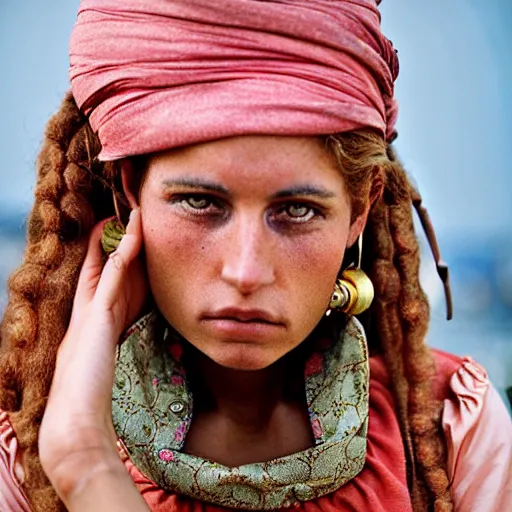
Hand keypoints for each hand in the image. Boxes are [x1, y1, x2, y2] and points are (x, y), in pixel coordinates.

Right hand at [39, 209, 148, 503]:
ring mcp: (90, 313)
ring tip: (133, 214)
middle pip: (107, 267)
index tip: (139, 238)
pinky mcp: (95, 320)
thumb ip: (124, 350)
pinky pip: (110, 282)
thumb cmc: (89, 399)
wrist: (73, 423)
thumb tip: (151, 343)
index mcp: (95, 321)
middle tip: (133, 215)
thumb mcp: (111, 366)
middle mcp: (89, 311)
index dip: (124, 257)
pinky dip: (120, 259)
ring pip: (107, 267)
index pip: (111, 281)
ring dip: (121, 240)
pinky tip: (131, 240)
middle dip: (119, 241)